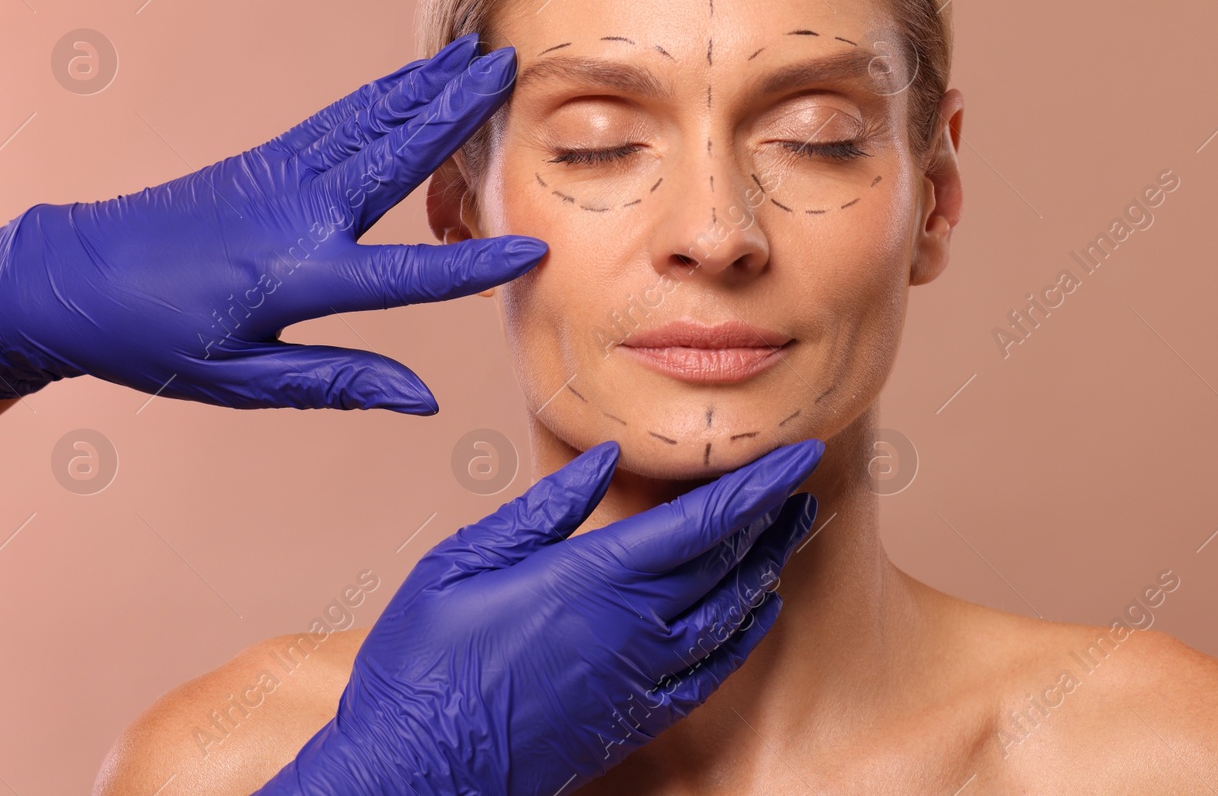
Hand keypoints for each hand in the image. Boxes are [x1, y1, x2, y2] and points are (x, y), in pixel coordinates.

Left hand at [0, 33, 539, 411]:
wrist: (69, 278)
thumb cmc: (153, 341)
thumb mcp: (242, 381)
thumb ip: (338, 381)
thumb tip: (423, 400)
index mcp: (298, 276)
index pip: (408, 274)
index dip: (475, 266)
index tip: (535, 250)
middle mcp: (300, 214)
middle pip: (397, 156)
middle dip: (458, 110)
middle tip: (510, 66)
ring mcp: (282, 177)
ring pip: (372, 121)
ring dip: (428, 85)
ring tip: (476, 51)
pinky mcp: (266, 161)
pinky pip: (341, 120)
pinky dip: (386, 94)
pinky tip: (413, 78)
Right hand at [256, 438, 823, 795]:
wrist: (414, 771)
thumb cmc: (424, 665)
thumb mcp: (462, 563)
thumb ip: (541, 509)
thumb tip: (603, 460)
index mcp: (589, 579)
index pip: (701, 522)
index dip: (757, 485)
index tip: (798, 454)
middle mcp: (631, 628)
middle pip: (727, 562)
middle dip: (772, 516)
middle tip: (802, 481)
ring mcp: (640, 678)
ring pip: (730, 614)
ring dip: (768, 567)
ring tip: (793, 529)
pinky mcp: (636, 719)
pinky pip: (712, 671)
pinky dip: (745, 635)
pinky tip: (760, 609)